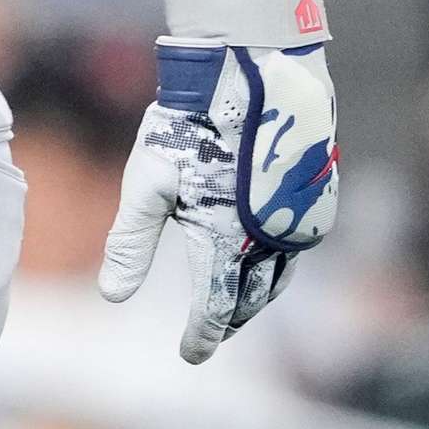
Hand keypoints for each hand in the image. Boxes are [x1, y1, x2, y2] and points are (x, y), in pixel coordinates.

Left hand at [100, 0, 338, 364]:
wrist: (254, 72)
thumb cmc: (189, 125)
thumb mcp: (147, 184)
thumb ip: (131, 243)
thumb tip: (112, 297)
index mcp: (227, 239)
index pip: (217, 306)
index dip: (203, 334)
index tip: (189, 355)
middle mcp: (271, 238)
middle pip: (253, 296)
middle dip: (232, 318)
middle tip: (210, 335)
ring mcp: (301, 218)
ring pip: (281, 273)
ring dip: (258, 292)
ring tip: (236, 304)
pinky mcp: (317, 196)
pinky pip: (298, 244)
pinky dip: (278, 261)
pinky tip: (263, 258)